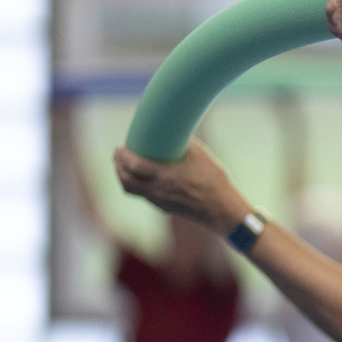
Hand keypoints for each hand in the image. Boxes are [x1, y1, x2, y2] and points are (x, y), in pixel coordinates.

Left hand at [113, 137, 248, 233]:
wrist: (223, 210)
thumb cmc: (215, 182)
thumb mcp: (202, 157)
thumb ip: (185, 144)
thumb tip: (175, 131)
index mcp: (167, 177)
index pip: (134, 166)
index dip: (122, 156)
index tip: (119, 147)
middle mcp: (159, 191)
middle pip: (126, 180)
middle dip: (118, 166)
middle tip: (117, 155)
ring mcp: (160, 201)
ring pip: (131, 190)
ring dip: (123, 177)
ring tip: (123, 167)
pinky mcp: (164, 208)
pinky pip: (142, 195)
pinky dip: (135, 185)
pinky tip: (140, 179)